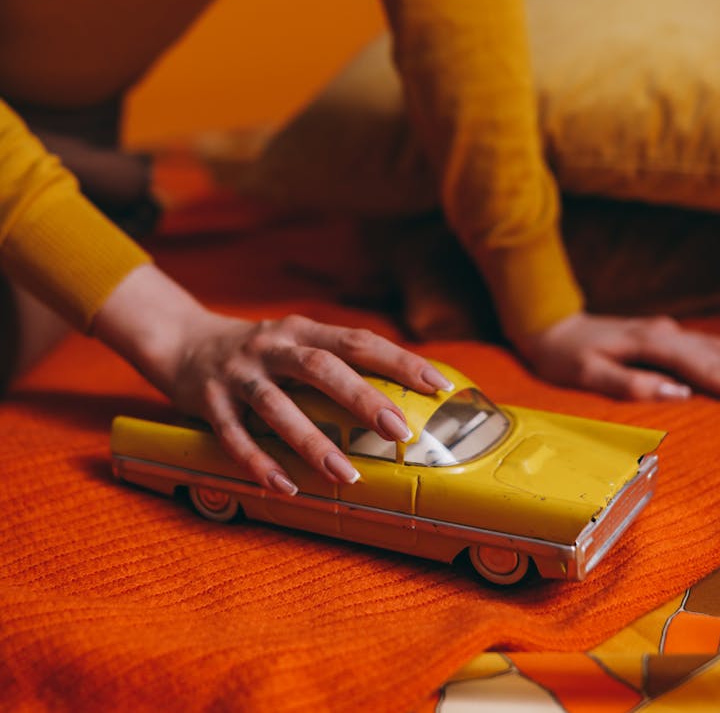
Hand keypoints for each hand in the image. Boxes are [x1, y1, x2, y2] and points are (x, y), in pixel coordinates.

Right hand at [93, 264, 452, 494]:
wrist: (180, 339)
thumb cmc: (258, 351)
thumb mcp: (295, 342)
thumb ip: (336, 360)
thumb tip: (402, 395)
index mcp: (302, 330)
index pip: (358, 341)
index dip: (398, 361)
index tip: (438, 386)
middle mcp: (272, 347)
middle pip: (322, 369)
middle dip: (362, 399)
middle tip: (399, 431)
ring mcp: (239, 374)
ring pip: (277, 407)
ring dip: (312, 441)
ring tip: (345, 476)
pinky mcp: (208, 402)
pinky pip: (234, 437)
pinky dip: (259, 464)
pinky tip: (285, 489)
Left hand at [517, 311, 719, 402]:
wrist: (547, 324)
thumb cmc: (563, 355)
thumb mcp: (587, 373)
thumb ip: (629, 383)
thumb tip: (675, 393)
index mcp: (650, 344)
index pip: (703, 368)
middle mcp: (664, 334)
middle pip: (719, 357)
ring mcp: (667, 333)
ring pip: (718, 350)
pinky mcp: (664, 337)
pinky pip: (708, 348)